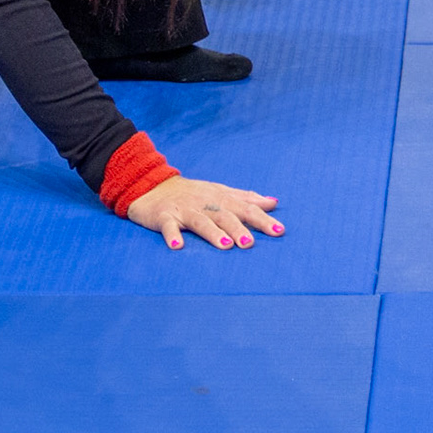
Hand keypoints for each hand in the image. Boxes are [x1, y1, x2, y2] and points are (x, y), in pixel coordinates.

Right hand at [125, 174, 281, 249]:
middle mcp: (205, 204)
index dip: (262, 219)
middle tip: (250, 243)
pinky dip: (172, 235)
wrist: (153, 186)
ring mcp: (184, 210)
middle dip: (238, 228)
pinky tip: (177, 246)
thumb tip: (274, 202)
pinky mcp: (164, 216)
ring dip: (212, 233)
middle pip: (225, 215)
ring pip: (201, 221)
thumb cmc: (194, 193)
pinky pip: (168, 226)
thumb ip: (246, 198)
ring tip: (225, 246)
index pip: (246, 208)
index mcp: (221, 199)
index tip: (279, 231)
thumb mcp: (221, 192)